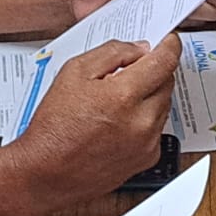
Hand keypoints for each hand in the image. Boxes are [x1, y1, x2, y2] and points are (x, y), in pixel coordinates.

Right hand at [5, 35, 181, 204]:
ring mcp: (147, 143)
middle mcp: (142, 121)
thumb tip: (139, 49)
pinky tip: (120, 121)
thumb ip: (112, 52)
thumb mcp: (74, 72)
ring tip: (117, 99)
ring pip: (163, 105)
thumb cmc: (54, 127)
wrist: (46, 174)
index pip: (165, 61)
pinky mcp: (147, 159)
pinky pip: (157, 128)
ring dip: (149, 95)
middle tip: (130, 70)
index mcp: (124, 96)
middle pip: (167, 81)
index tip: (168, 41)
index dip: (169, 45)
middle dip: (154, 70)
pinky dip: (145, 119)